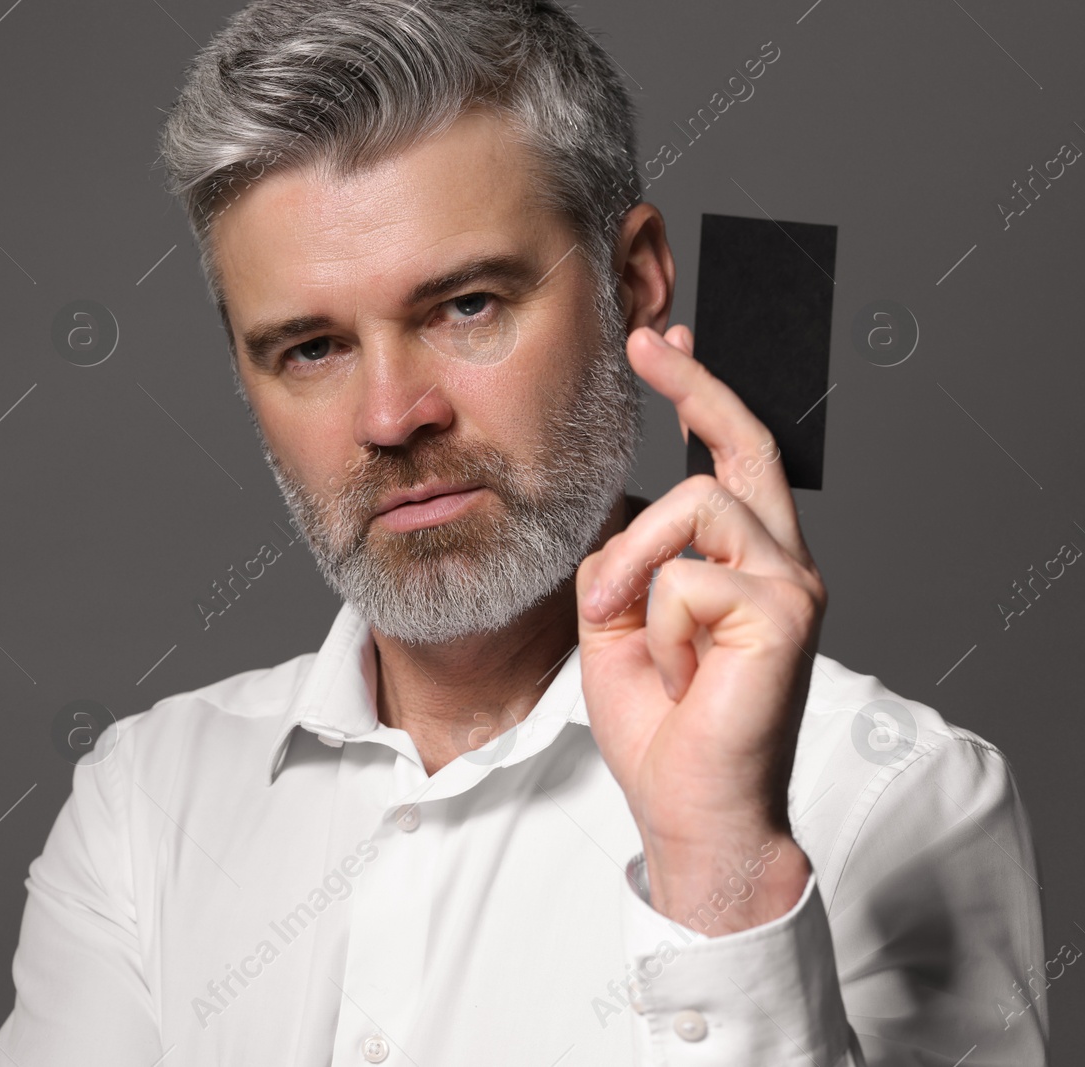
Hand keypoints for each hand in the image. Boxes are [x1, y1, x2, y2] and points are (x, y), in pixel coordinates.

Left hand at [573, 323, 822, 932]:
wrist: (690, 806)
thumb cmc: (661, 725)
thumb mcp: (622, 620)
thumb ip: (626, 559)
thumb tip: (621, 510)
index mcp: (745, 563)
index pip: (730, 459)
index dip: (698, 395)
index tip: (664, 345)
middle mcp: (781, 563)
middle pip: (744, 443)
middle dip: (694, 383)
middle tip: (649, 342)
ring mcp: (791, 584)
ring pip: (697, 502)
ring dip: (634, 564)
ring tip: (622, 627)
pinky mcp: (786, 612)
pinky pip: (689, 576)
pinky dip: (658, 624)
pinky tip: (679, 671)